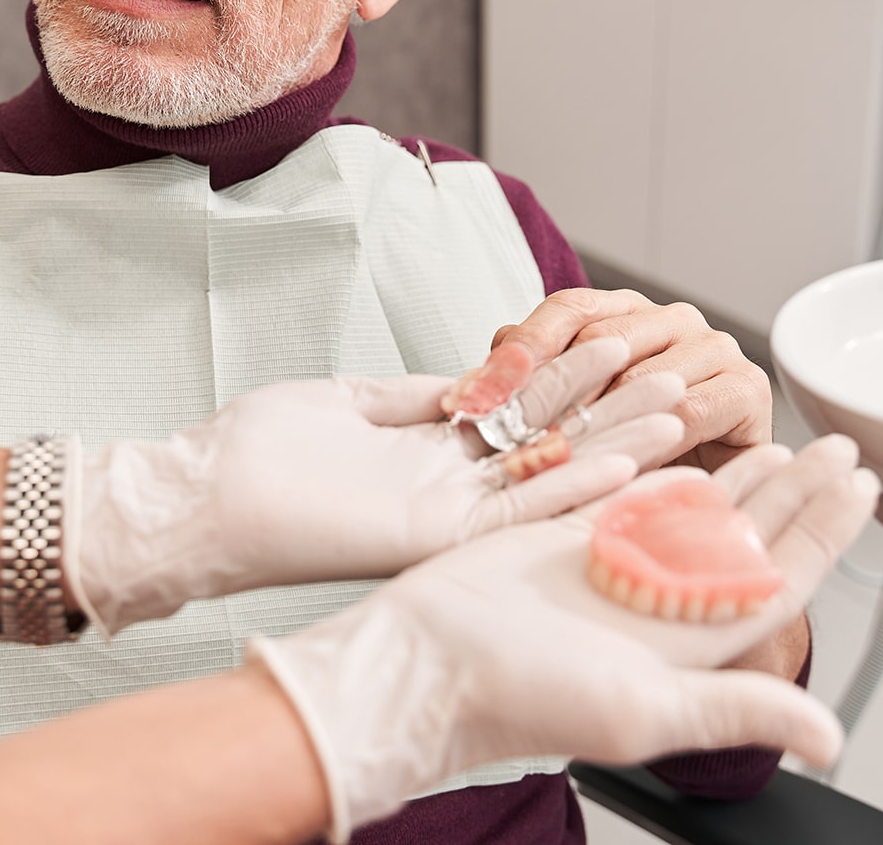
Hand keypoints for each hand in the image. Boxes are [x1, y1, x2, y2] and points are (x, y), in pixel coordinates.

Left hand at [65, 339, 688, 633]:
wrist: (197, 496)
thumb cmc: (253, 452)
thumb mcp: (348, 403)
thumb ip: (412, 397)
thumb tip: (462, 380)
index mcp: (428, 456)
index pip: (522, 415)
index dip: (577, 382)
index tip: (631, 350)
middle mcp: (446, 491)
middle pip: (551, 448)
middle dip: (616, 415)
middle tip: (685, 385)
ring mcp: (443, 515)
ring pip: (551, 482)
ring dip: (617, 450)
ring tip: (683, 418)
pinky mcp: (429, 532)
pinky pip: (517, 507)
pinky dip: (577, 487)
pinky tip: (630, 462)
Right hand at [253, 436, 877, 841]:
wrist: (425, 659)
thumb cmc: (522, 695)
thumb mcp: (643, 708)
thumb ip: (737, 710)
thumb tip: (830, 740)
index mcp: (688, 644)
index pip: (778, 580)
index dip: (825, 534)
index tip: (863, 487)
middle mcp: (659, 604)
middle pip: (749, 537)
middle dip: (800, 493)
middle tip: (839, 445)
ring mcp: (615, 569)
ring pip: (696, 513)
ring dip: (744, 476)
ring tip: (786, 438)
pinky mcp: (567, 540)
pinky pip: (633, 496)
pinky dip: (668, 466)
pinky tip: (696, 447)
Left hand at [493, 288, 772, 469]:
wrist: (707, 492)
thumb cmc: (637, 448)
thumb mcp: (576, 413)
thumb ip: (535, 383)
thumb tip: (482, 376)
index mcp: (628, 312)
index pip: (570, 307)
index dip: (528, 343)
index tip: (488, 383)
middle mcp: (673, 320)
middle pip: (604, 338)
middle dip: (557, 389)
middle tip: (518, 431)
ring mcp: (714, 349)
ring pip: (644, 376)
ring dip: (600, 420)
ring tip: (560, 454)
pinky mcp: (747, 389)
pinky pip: (689, 410)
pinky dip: (652, 439)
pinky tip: (622, 464)